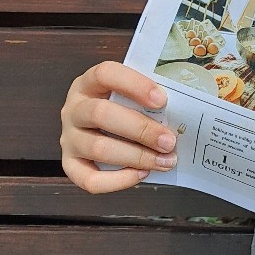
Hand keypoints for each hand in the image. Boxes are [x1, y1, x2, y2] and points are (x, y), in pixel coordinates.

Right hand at [60, 60, 175, 193]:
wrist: (103, 128)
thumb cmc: (126, 107)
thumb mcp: (134, 94)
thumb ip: (150, 97)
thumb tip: (186, 107)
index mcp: (89, 82)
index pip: (105, 74)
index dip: (134, 85)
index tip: (162, 100)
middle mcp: (73, 108)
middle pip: (101, 114)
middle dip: (141, 129)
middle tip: (169, 141)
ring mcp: (68, 137)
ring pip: (98, 148)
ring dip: (136, 157)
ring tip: (164, 161)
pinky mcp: (70, 164)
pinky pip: (89, 179)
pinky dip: (117, 180)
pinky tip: (141, 174)